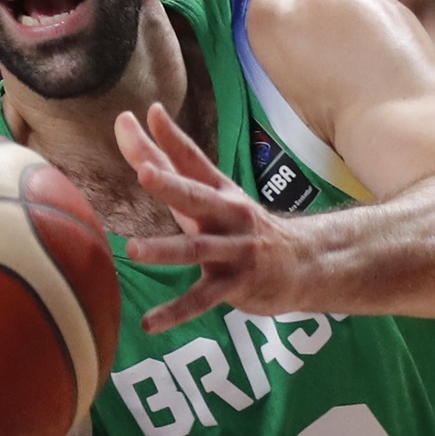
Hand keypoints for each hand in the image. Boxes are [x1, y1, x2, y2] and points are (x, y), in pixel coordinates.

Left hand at [116, 103, 303, 329]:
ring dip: (165, 250)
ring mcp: (233, 250)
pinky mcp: (236, 285)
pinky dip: (176, 313)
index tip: (145, 113)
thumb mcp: (210, 194)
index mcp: (218, 190)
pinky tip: (149, 322)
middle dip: (171, 185)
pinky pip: (203, 300)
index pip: (192, 159)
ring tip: (133, 250)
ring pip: (197, 250)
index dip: (170, 137)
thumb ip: (169, 165)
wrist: (304, 262)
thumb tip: (130, 122)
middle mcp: (227, 215)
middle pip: (196, 197)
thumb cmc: (239, 225)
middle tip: (144, 172)